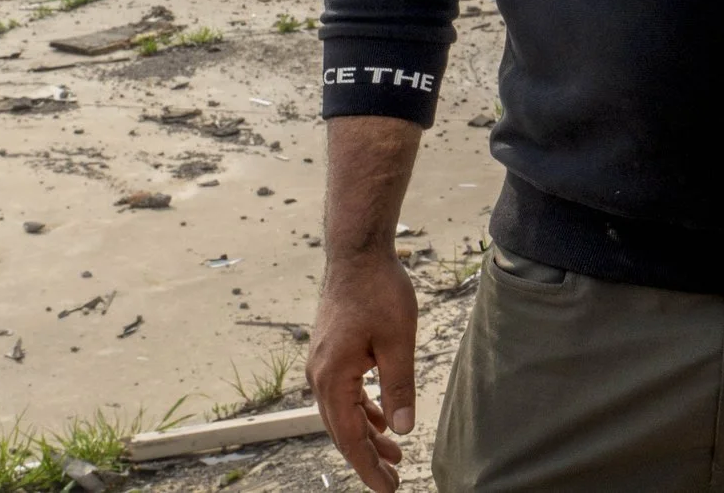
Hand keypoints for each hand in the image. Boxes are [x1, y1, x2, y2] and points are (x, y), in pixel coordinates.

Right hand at [309, 248, 419, 490]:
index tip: (388, 489)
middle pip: (343, 431)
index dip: (369, 466)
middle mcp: (320, 377)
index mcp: (333, 379)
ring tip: (395, 455)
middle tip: (393, 480)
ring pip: (344, 413)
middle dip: (368, 458)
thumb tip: (402, 430)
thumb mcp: (398, 341)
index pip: (351, 437)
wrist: (357, 254)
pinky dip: (363, 411)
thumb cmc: (380, 292)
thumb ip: (399, 387)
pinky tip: (383, 421)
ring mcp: (323, 365)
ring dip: (368, 435)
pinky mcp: (332, 354)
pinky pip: (345, 394)